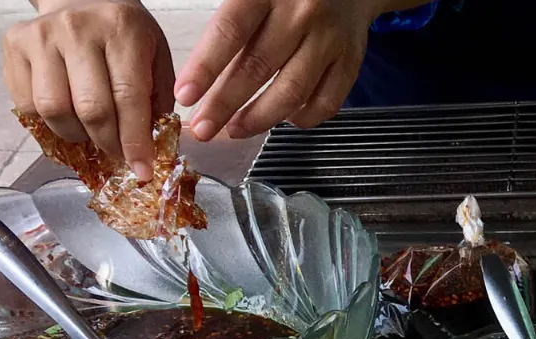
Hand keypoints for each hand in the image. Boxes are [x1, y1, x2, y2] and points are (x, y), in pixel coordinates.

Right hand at [4, 0, 174, 178]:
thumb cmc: (123, 36)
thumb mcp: (155, 58)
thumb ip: (157, 101)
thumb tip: (149, 151)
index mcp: (121, 29)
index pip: (127, 97)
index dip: (134, 142)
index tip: (141, 170)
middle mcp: (77, 28)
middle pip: (89, 109)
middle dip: (107, 143)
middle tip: (117, 153)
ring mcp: (41, 35)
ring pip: (53, 110)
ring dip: (75, 135)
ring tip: (90, 132)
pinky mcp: (14, 44)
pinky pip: (26, 105)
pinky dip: (48, 124)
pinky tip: (67, 117)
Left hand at [173, 0, 384, 141]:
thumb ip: (231, 25)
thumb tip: (201, 75)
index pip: (229, 32)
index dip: (205, 68)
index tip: (185, 95)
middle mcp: (301, 14)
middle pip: (257, 68)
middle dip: (224, 105)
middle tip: (203, 128)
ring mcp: (329, 40)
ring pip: (292, 93)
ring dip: (259, 118)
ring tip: (235, 129)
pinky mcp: (350, 61)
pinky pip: (326, 103)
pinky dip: (302, 119)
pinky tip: (283, 118)